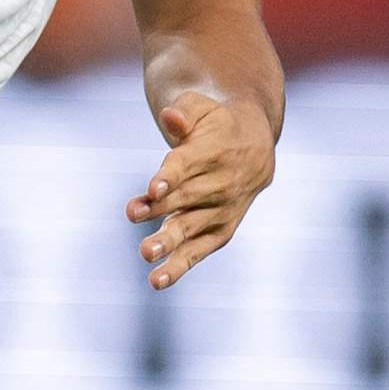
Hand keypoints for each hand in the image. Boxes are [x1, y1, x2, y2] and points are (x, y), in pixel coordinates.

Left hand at [127, 92, 273, 287]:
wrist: (255, 145)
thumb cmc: (216, 123)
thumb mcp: (202, 108)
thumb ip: (184, 114)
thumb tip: (169, 115)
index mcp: (214, 151)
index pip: (187, 165)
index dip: (169, 177)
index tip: (152, 188)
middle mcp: (221, 183)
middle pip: (186, 198)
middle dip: (159, 208)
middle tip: (133, 215)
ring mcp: (222, 210)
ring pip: (192, 227)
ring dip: (168, 241)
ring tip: (146, 253)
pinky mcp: (221, 231)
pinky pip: (199, 250)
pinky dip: (179, 265)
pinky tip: (157, 280)